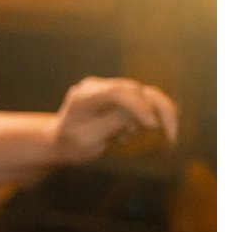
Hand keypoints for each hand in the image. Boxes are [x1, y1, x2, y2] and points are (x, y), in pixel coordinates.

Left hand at [53, 77, 178, 163]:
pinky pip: (146, 102)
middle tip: (171, 139)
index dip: (139, 106)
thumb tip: (142, 111)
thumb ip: (112, 123)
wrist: (62, 142)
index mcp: (83, 96)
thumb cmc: (71, 144)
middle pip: (138, 91)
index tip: (153, 126)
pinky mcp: (121, 96)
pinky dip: (148, 119)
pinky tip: (125, 136)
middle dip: (158, 112)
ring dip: (156, 116)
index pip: (117, 92)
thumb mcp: (88, 140)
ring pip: (147, 94)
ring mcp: (110, 89)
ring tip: (127, 139)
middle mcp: (97, 87)